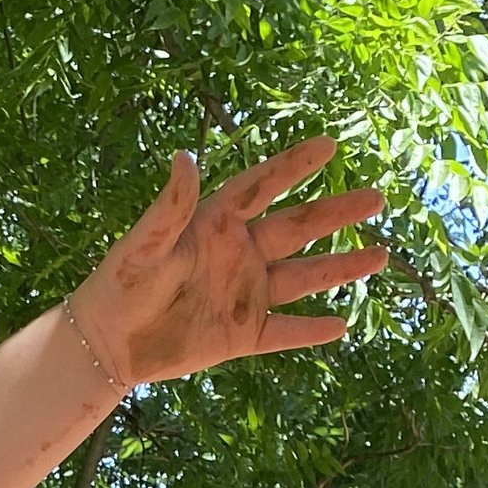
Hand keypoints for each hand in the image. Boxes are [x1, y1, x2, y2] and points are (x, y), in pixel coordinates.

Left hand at [74, 135, 386, 388]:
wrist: (107, 343)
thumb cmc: (120, 285)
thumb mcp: (144, 244)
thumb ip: (170, 206)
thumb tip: (185, 156)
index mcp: (217, 224)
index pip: (263, 187)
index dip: (293, 166)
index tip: (328, 144)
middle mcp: (239, 254)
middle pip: (298, 229)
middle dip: (337, 214)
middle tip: (376, 197)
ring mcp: (244, 295)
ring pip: (303, 278)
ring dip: (340, 268)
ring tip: (380, 255)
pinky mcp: (241, 335)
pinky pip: (283, 332)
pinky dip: (310, 330)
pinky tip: (342, 325)